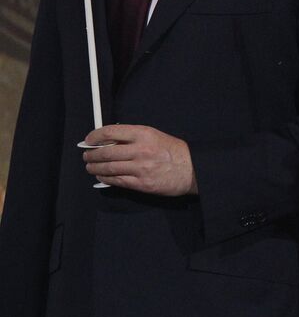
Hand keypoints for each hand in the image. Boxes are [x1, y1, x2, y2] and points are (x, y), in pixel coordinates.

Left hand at [82, 124, 197, 194]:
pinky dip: (105, 178)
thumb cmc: (175, 152)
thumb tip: (108, 140)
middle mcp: (141, 150)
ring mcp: (140, 168)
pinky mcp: (141, 183)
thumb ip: (133, 137)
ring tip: (91, 166)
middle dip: (91, 154)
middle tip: (87, 155)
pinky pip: (116, 181)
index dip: (94, 136)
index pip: (110, 132)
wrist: (192, 169)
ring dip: (94, 167)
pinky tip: (101, 176)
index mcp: (144, 134)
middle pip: (105, 152)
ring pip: (107, 167)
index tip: (88, 140)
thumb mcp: (155, 135)